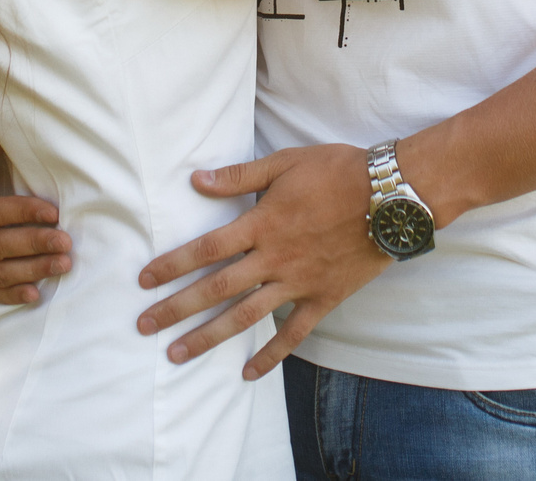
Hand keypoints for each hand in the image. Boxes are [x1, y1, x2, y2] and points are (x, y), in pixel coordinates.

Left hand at [135, 144, 389, 378]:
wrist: (392, 196)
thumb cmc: (338, 171)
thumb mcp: (285, 163)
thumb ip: (239, 176)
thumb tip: (196, 180)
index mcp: (262, 223)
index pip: (206, 248)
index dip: (172, 264)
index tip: (144, 281)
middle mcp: (274, 258)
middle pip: (216, 288)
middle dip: (176, 308)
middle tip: (144, 326)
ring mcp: (298, 282)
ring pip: (245, 316)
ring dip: (209, 337)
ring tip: (177, 354)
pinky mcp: (323, 298)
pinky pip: (293, 333)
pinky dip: (270, 354)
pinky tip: (248, 373)